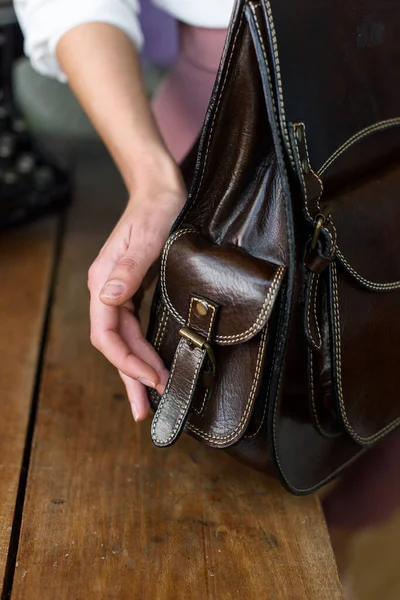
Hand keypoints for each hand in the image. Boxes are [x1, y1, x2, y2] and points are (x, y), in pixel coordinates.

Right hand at [88, 164, 185, 420]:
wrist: (160, 189)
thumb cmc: (156, 208)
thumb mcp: (147, 237)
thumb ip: (128, 267)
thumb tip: (108, 298)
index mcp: (105, 282)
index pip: (107, 335)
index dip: (127, 362)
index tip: (154, 381)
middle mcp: (109, 290)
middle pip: (115, 344)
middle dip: (132, 377)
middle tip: (148, 410)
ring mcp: (121, 290)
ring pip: (125, 339)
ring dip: (137, 369)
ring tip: (152, 396)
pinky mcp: (135, 288)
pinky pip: (134, 328)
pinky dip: (142, 350)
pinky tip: (151, 363)